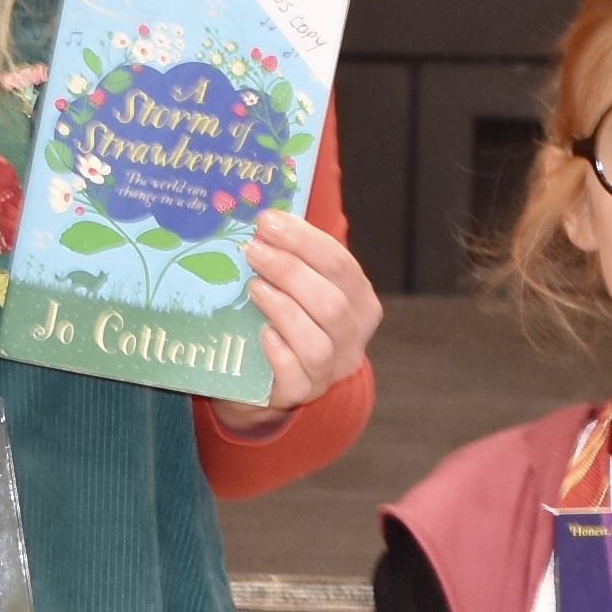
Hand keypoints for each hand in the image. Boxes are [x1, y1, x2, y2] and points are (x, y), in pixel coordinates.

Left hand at [214, 209, 384, 434]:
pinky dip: (279, 352)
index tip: (267, 221)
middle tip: (252, 251)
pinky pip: (296, 376)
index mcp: (359, 301)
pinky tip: (261, 333)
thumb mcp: (294, 283)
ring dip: (284, 310)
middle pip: (332, 303)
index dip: (304, 240)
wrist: (262, 377)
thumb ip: (291, 255)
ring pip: (318, 343)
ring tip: (253, 288)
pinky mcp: (301, 393)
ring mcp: (329, 370)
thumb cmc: (280, 318)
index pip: (340, 265)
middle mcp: (351, 337)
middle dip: (290, 271)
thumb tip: (264, 218)